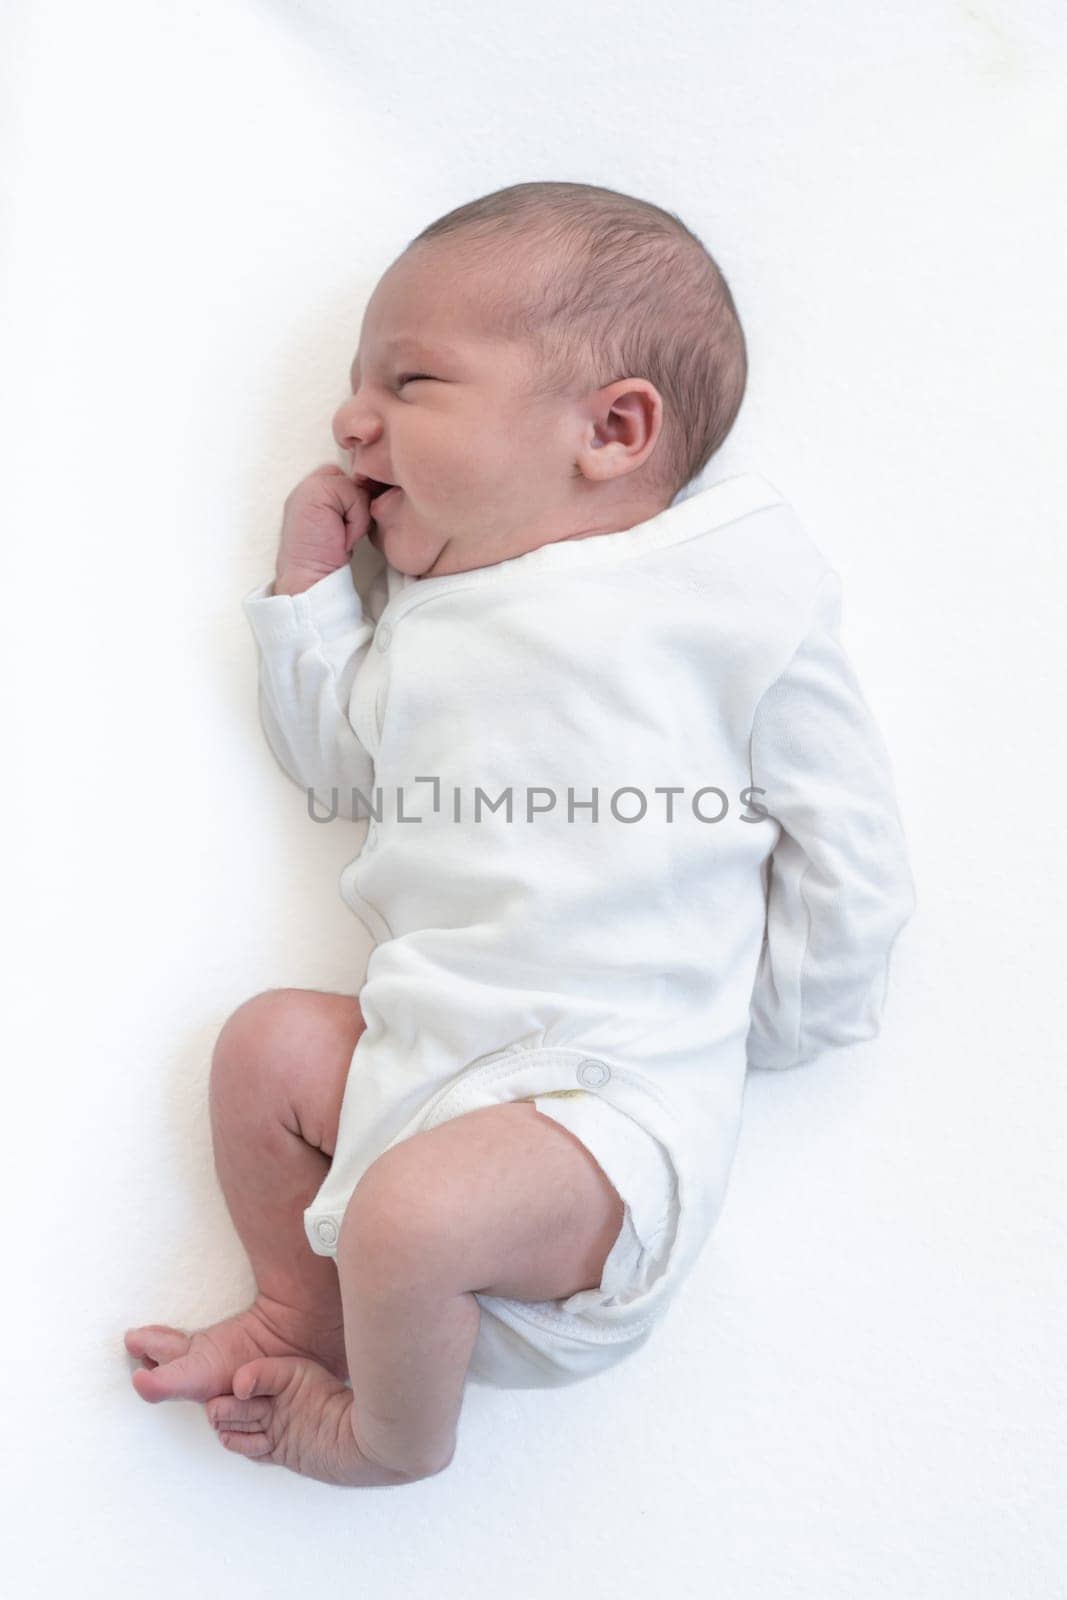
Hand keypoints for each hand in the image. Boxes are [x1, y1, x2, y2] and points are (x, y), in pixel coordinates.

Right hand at [274, 464, 372, 591]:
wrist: (309, 575)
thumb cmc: (324, 557)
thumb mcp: (339, 523)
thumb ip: (347, 500)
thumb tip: (371, 492)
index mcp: (311, 492)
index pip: (347, 478)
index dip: (355, 502)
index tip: (345, 527)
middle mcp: (308, 485)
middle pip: (353, 479)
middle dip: (356, 506)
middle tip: (342, 531)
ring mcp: (309, 485)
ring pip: (356, 486)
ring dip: (356, 514)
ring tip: (340, 534)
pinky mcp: (316, 490)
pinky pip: (355, 494)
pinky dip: (355, 518)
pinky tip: (339, 535)